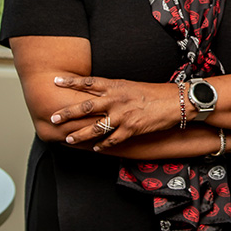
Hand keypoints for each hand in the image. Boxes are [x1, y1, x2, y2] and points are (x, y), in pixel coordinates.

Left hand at [49, 75, 178, 148]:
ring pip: (95, 127)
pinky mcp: (131, 128)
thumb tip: (98, 95)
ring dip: (80, 135)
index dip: (71, 82)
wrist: (177, 101)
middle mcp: (117, 99)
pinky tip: (96, 148)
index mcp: (117, 85)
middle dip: (67, 113)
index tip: (55, 81)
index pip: (89, 82)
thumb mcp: (132, 86)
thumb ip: (114, 90)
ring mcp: (123, 115)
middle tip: (53, 118)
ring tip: (69, 139)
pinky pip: (112, 140)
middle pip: (85, 106)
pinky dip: (102, 145)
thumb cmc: (155, 93)